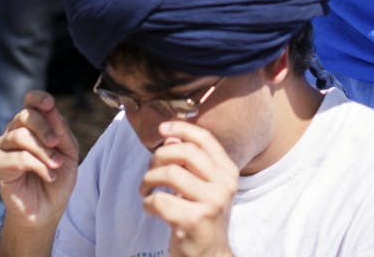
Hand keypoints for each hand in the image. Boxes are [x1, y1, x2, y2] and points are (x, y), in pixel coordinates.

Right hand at [0, 91, 78, 229]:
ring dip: (43, 151)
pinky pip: (17, 157)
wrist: (48, 208)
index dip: (38, 98)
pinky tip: (48, 175)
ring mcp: (4, 147)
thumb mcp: (68, 150)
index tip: (50, 104)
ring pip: (20, 136)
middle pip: (25, 115)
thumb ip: (61, 129)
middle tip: (56, 143)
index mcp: (33, 123)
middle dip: (44, 127)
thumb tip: (52, 108)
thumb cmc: (58, 176)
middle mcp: (15, 131)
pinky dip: (38, 166)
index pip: (30, 100)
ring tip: (56, 165)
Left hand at [140, 121, 237, 256]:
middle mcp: (224, 184)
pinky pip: (160, 200)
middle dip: (160, 156)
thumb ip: (189, 162)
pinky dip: (148, 202)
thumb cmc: (203, 216)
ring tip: (145, 189)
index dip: (181, 128)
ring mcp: (211, 203)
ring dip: (149, 179)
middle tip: (150, 169)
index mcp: (228, 171)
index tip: (162, 129)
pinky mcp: (194, 221)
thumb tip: (170, 136)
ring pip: (171, 174)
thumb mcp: (203, 186)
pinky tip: (149, 208)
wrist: (210, 256)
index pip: (205, 139)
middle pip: (186, 152)